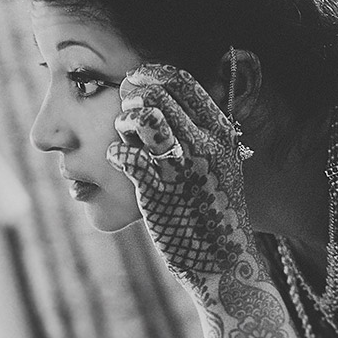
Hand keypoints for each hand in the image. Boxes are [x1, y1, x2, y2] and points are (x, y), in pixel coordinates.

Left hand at [106, 63, 251, 291]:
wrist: (222, 263)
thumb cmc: (213, 210)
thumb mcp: (220, 163)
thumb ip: (202, 131)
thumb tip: (173, 102)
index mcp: (220, 132)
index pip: (182, 81)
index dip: (153, 75)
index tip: (139, 81)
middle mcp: (203, 143)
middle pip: (156, 93)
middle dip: (132, 95)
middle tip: (125, 108)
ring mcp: (180, 167)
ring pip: (140, 118)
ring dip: (123, 122)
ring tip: (123, 135)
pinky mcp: (157, 192)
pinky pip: (124, 156)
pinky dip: (115, 154)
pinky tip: (117, 162)